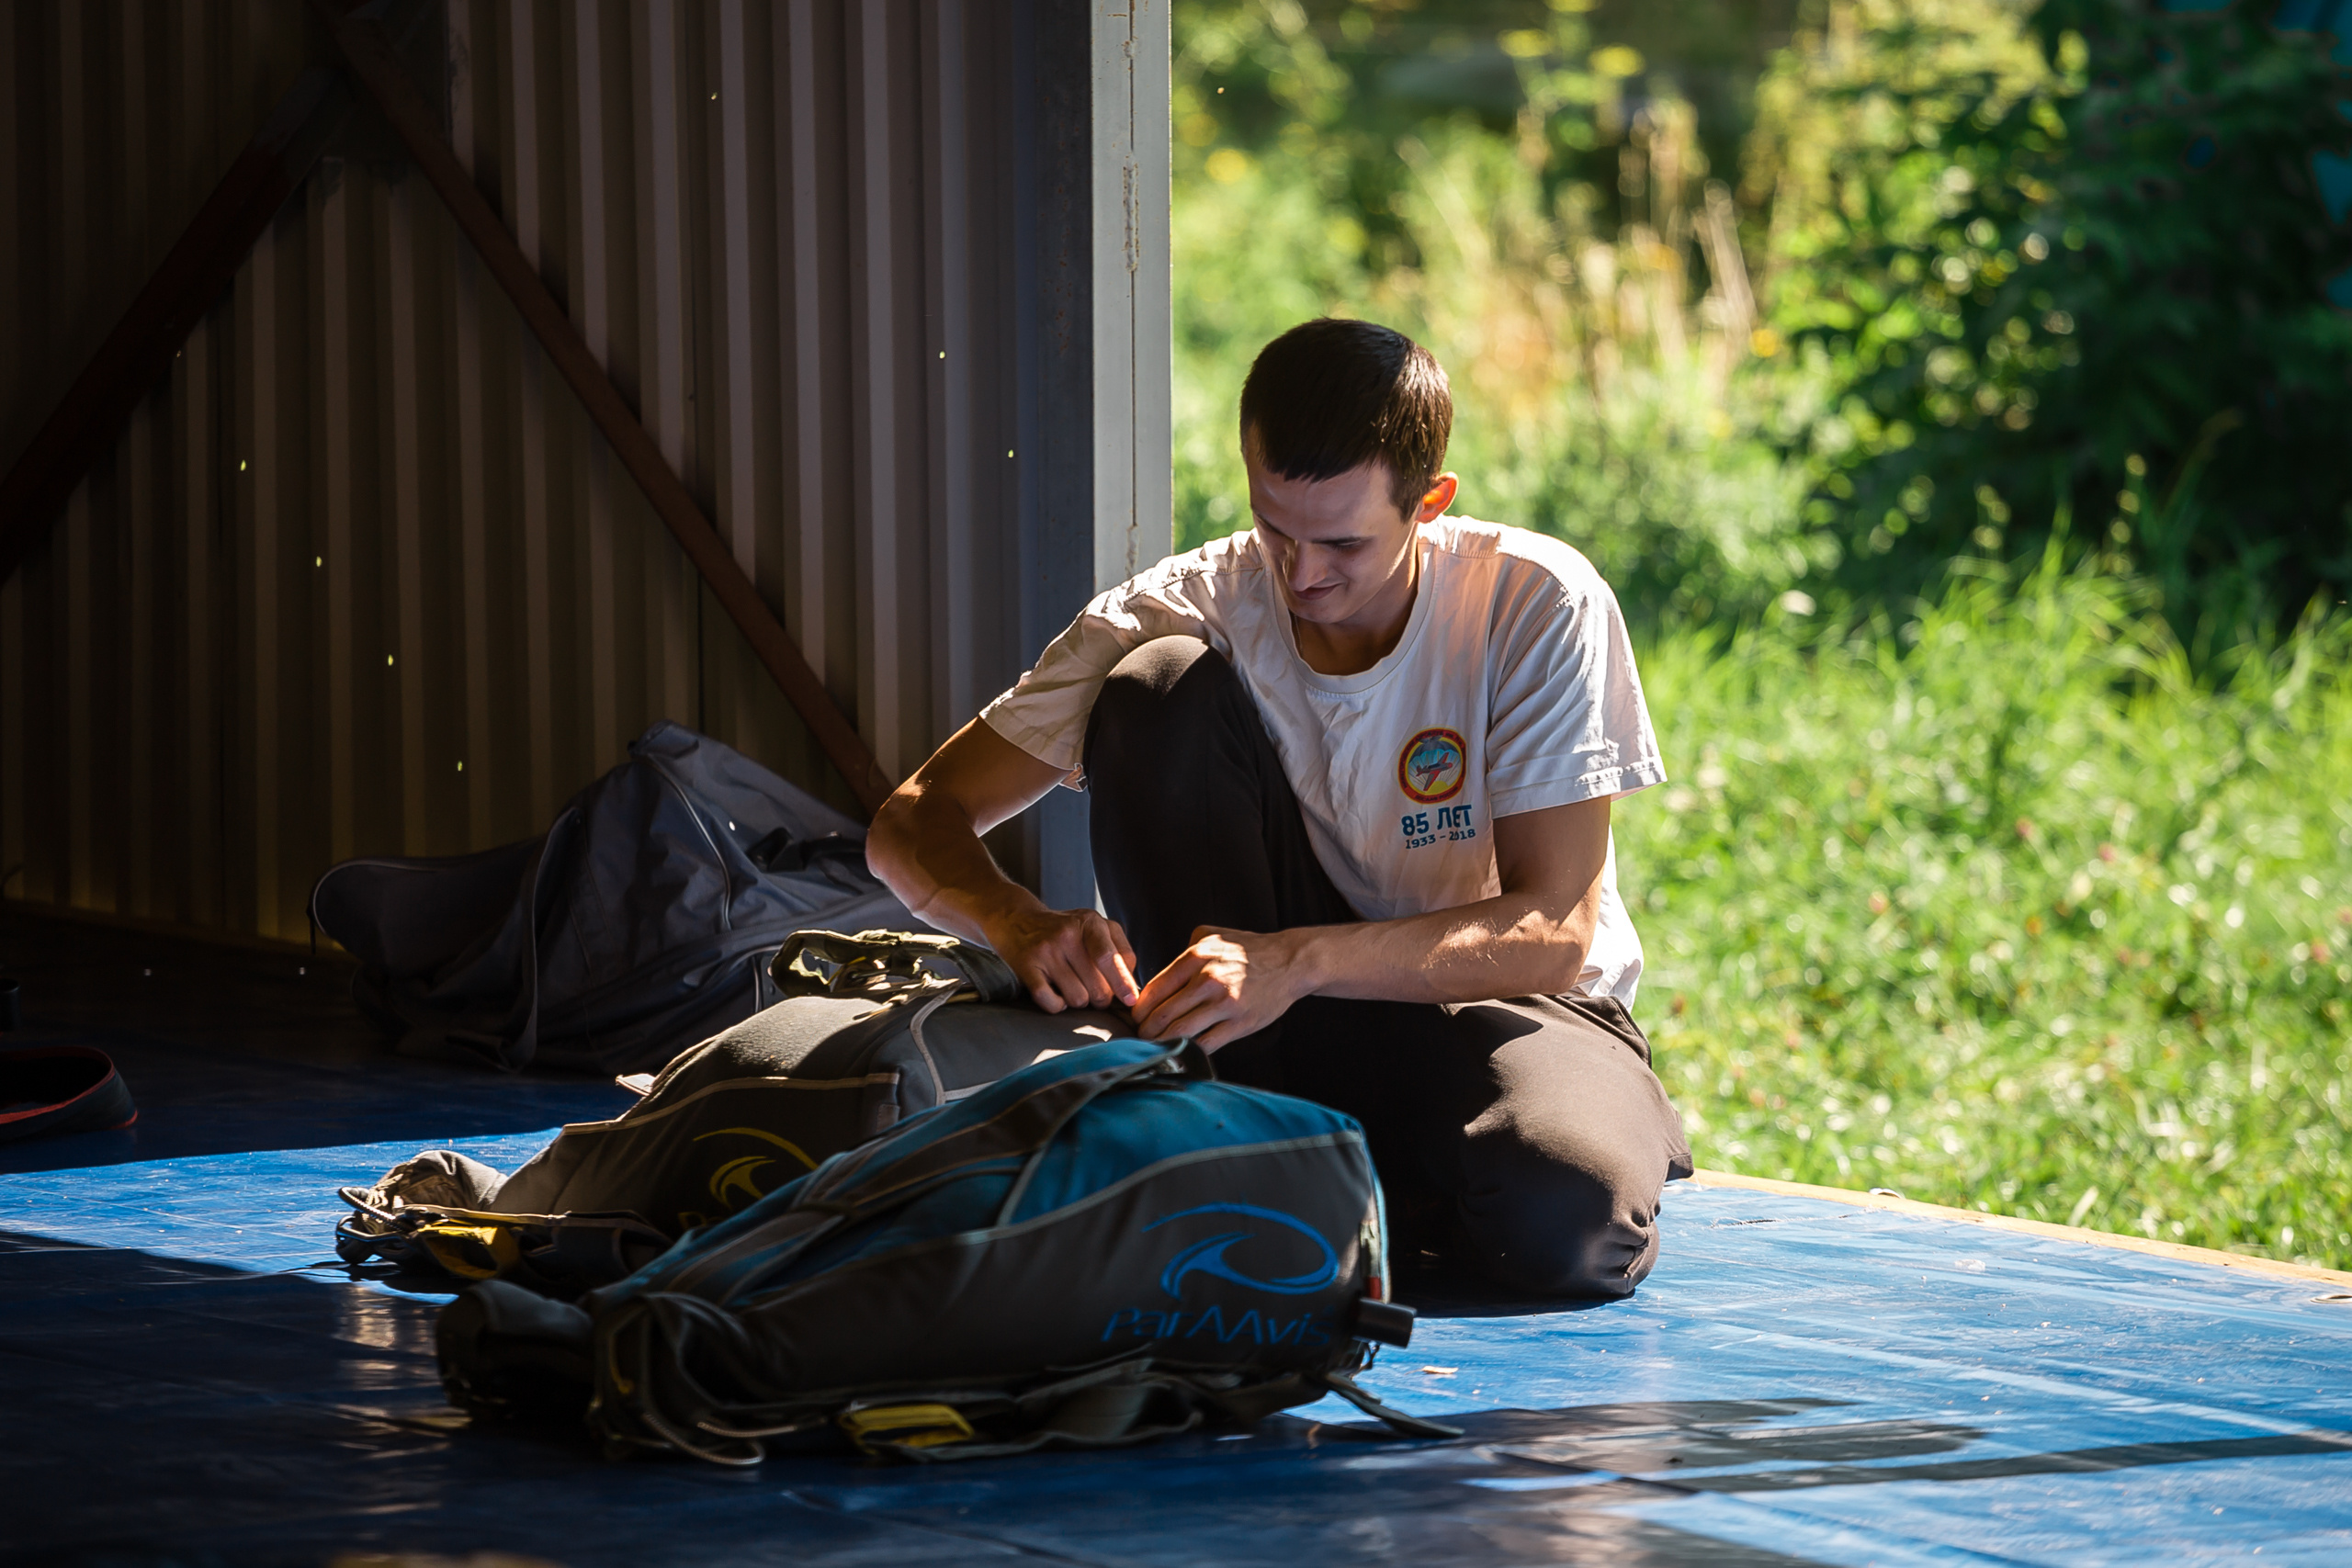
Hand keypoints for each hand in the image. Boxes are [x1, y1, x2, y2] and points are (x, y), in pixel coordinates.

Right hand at [983, 903, 1139, 1013]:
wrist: (1015, 919)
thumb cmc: (1063, 930)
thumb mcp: (1094, 927)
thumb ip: (1118, 950)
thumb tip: (1131, 986)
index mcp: (1089, 922)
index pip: (1109, 957)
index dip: (1122, 982)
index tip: (1130, 1000)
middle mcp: (1066, 935)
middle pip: (1097, 987)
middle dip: (1100, 996)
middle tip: (1093, 988)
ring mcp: (1045, 951)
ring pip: (1077, 999)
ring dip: (1077, 999)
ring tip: (1070, 984)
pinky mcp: (1026, 967)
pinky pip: (1052, 1003)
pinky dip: (1057, 1005)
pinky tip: (1055, 992)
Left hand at [1131, 926, 1313, 1050]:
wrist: (1290, 962)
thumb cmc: (1250, 950)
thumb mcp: (1213, 936)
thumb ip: (1185, 951)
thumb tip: (1163, 976)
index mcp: (1196, 957)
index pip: (1154, 990)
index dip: (1139, 1009)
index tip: (1135, 1018)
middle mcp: (1207, 980)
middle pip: (1162, 1015)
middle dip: (1145, 1031)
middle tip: (1141, 1036)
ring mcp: (1224, 1004)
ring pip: (1179, 1033)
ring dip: (1161, 1044)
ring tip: (1155, 1047)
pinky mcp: (1239, 1024)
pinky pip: (1205, 1044)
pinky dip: (1188, 1052)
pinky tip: (1181, 1053)